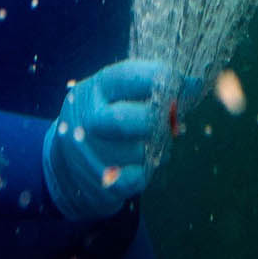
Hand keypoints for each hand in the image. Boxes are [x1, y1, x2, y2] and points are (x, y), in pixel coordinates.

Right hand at [42, 59, 175, 221]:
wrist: (63, 169)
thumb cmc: (101, 124)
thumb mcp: (113, 96)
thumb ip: (149, 88)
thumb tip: (194, 83)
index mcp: (94, 90)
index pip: (128, 76)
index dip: (160, 77)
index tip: (180, 83)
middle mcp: (88, 119)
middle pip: (131, 118)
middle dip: (156, 120)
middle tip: (165, 120)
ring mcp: (91, 153)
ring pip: (140, 151)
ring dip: (154, 149)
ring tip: (149, 145)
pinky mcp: (100, 182)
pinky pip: (138, 177)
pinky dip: (146, 171)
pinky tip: (140, 164)